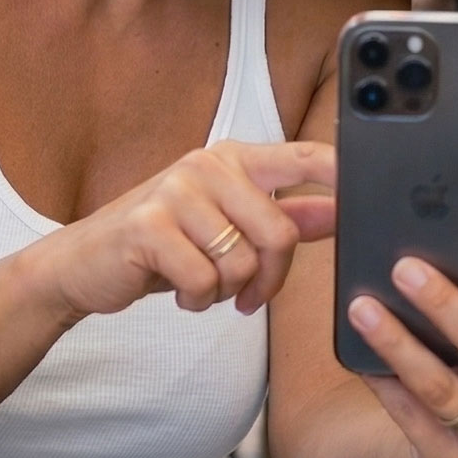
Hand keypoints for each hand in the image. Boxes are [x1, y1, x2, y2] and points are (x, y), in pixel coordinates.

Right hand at [22, 140, 336, 320]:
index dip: (342, 174)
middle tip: (246, 295)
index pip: (305, 158)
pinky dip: (196, 300)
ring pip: (241, 263)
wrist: (84, 264)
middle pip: (280, 233)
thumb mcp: (227, 226)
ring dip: (224, 292)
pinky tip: (177, 292)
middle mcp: (207, 165)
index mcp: (234, 160)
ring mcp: (175, 191)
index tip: (372, 193)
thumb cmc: (163, 244)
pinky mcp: (148, 225)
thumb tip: (341, 212)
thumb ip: (285, 217)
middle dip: (269, 280)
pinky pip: (203, 280)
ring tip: (199, 284)